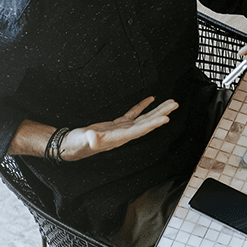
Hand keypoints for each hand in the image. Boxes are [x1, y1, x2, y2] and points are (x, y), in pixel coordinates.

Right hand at [61, 96, 177, 160]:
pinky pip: (133, 114)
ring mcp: (122, 129)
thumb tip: (93, 138)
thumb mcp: (83, 140)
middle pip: (147, 123)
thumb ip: (90, 139)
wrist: (73, 145)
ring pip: (143, 118)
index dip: (152, 124)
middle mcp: (124, 134)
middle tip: (174, 104)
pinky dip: (142, 107)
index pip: (140, 130)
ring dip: (156, 111)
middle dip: (161, 114)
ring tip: (169, 103)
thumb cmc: (78, 143)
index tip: (165, 118)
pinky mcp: (117, 124)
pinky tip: (149, 100)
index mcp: (119, 137)